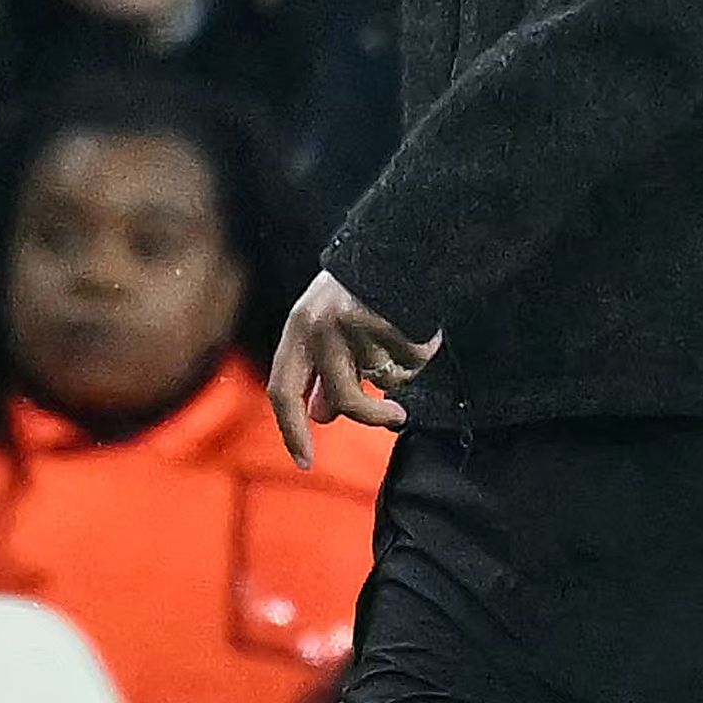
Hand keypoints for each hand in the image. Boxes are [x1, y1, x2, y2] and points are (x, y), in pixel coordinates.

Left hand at [269, 273, 436, 467]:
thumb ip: (322, 370)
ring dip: (401, 370)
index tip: (304, 462)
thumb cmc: (363, 289)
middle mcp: (318, 326)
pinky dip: (419, 351)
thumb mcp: (329, 326)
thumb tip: (319, 416)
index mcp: (298, 328)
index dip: (291, 431)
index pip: (282, 391)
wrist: (400, 240)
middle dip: (369, 415)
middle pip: (341, 396)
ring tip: (409, 342)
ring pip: (382, 379)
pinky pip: (409, 361)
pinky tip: (419, 324)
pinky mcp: (387, 318)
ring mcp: (352, 322)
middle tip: (395, 419)